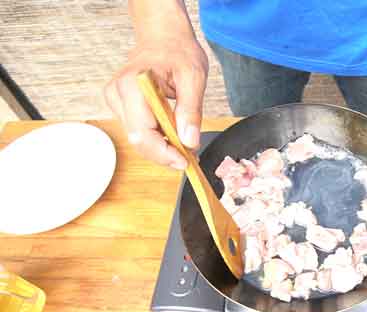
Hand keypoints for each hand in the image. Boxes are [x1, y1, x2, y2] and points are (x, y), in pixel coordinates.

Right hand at [104, 2, 208, 168]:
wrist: (163, 37)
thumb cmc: (177, 52)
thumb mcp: (194, 78)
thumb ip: (191, 110)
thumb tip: (189, 141)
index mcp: (133, 85)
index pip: (143, 133)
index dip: (163, 153)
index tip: (184, 161)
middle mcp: (117, 93)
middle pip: (138, 140)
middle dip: (164, 153)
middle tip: (188, 156)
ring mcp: (115, 100)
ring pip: (137, 139)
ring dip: (160, 147)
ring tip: (182, 143)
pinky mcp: (118, 105)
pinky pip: (137, 130)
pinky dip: (155, 138)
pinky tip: (170, 133)